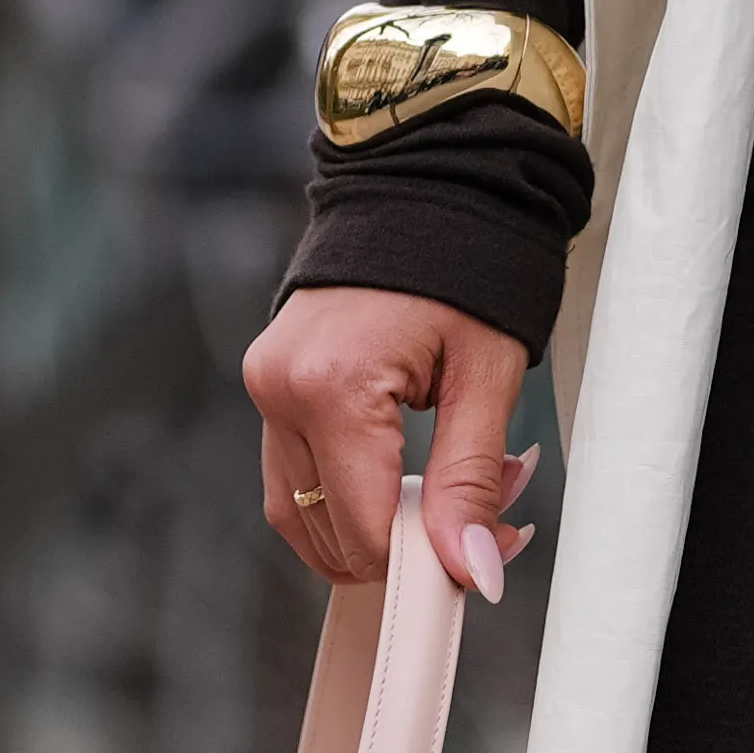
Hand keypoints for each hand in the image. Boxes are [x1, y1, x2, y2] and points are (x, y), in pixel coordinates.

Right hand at [240, 282, 532, 603]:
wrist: (426, 181)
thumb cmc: (466, 262)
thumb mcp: (486, 376)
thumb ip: (471, 481)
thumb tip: (474, 571)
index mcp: (332, 388)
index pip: (363, 532)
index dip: (424, 564)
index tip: (482, 559)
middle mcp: (281, 390)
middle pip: (326, 533)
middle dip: (402, 547)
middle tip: (480, 521)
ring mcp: (266, 384)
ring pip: (300, 513)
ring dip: (367, 530)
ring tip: (442, 497)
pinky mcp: (269, 380)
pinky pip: (293, 472)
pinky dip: (342, 495)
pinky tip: (400, 478)